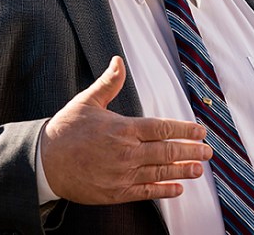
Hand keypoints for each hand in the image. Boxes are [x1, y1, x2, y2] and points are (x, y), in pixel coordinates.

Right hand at [40, 56, 211, 204]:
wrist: (44, 162)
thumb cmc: (65, 130)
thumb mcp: (86, 102)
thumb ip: (108, 83)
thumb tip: (118, 61)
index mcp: (122, 128)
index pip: (162, 128)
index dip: (184, 130)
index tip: (200, 130)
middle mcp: (126, 152)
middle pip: (167, 151)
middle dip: (191, 151)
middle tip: (208, 151)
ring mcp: (122, 174)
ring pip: (160, 172)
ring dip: (183, 170)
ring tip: (199, 168)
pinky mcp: (116, 192)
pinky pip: (146, 192)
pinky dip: (164, 190)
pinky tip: (177, 188)